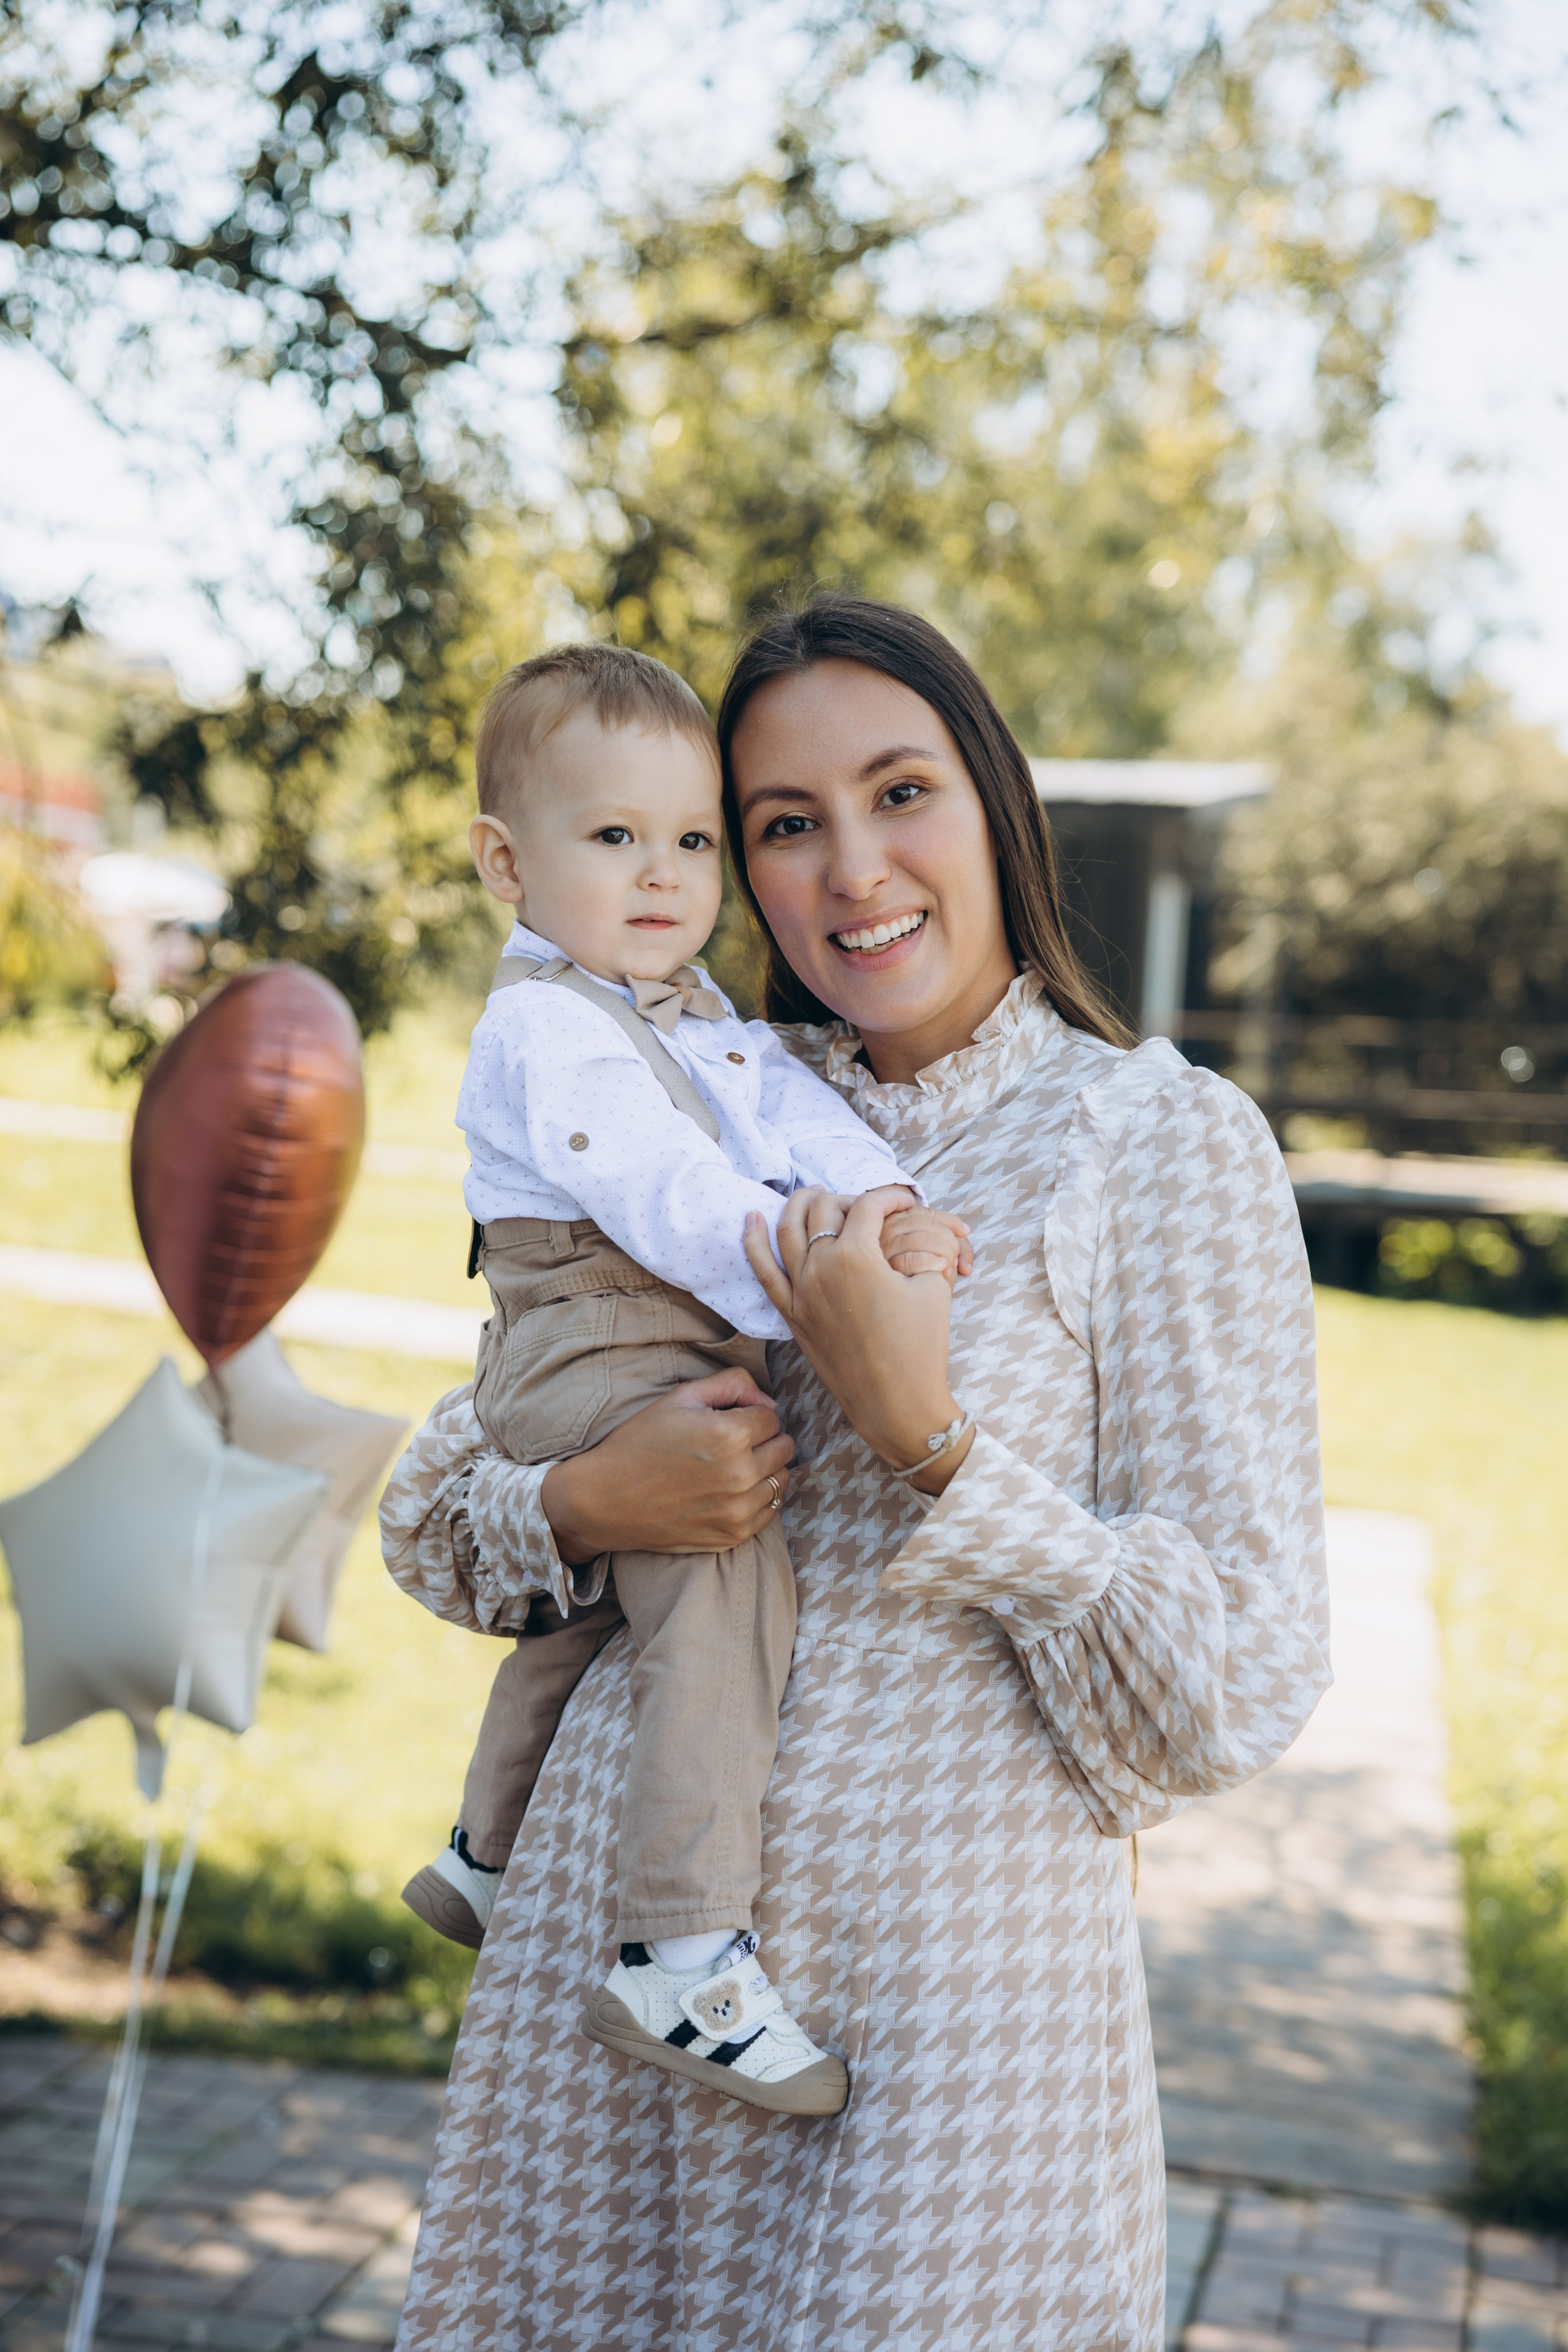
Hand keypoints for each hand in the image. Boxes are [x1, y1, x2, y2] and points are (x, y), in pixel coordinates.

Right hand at [540, 1369, 794, 1562]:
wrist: (603, 1500)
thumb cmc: (639, 1442)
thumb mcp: (681, 1397)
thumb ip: (733, 1384)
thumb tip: (769, 1403)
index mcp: (729, 1435)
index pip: (772, 1416)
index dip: (750, 1413)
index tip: (727, 1419)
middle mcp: (740, 1474)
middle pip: (784, 1447)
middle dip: (764, 1439)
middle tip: (732, 1441)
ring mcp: (738, 1510)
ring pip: (782, 1479)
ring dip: (765, 1469)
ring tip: (731, 1466)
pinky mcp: (733, 1535)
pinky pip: (770, 1510)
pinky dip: (758, 1498)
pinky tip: (731, 1490)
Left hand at [744, 1188, 974, 1495]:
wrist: (896, 1403)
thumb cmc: (920, 1348)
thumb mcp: (932, 1287)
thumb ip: (919, 1248)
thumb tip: (911, 1229)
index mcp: (856, 1256)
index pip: (868, 1205)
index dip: (890, 1196)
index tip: (904, 1200)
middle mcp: (820, 1267)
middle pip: (824, 1209)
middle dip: (846, 1196)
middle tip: (865, 1204)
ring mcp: (800, 1292)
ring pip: (787, 1229)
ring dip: (798, 1204)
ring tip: (810, 1193)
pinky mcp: (792, 1315)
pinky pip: (763, 1272)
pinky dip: (754, 1242)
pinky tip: (752, 1220)